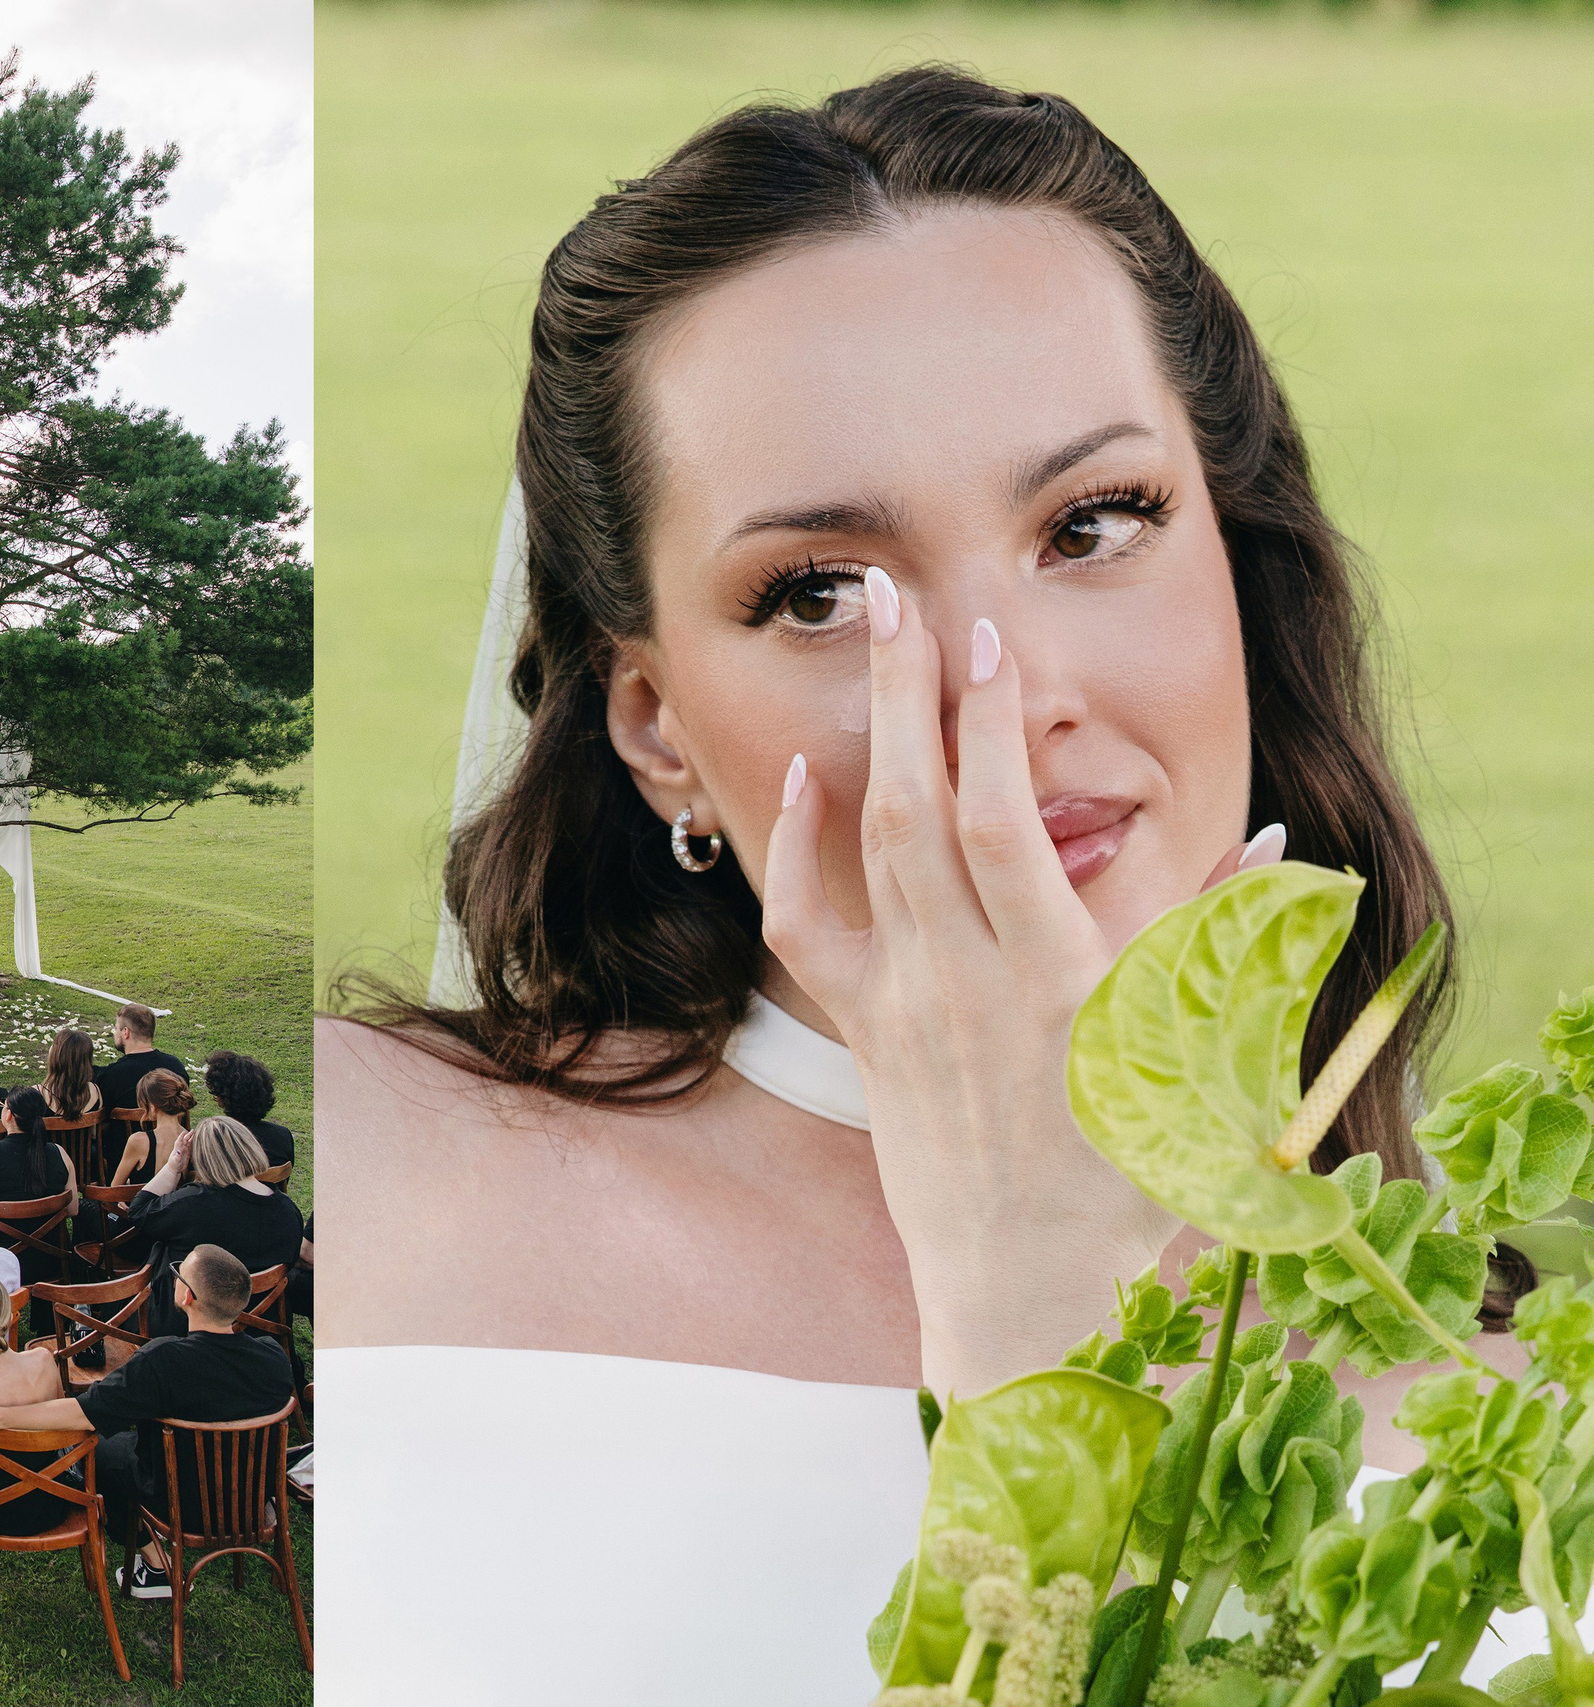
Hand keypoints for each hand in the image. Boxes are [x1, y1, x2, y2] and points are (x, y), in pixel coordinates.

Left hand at [168, 1130, 192, 1172]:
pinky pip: (191, 1147)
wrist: (174, 1169)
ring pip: (188, 1142)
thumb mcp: (175, 1161)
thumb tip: (179, 1151)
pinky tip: (197, 1141)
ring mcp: (184, 1151)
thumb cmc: (174, 1165)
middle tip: (193, 1130)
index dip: (181, 1136)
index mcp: (177, 1149)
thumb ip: (177, 1156)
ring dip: (191, 1138)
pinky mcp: (187, 1154)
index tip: (184, 1131)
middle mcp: (181, 1148)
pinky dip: (193, 1144)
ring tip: (196, 1134)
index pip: (179, 1141)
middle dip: (189, 1135)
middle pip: (185, 1140)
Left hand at [760, 579, 1271, 1394]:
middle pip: (917, 812)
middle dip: (905, 695)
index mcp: (1057, 985)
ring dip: (864, 738)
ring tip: (863, 642)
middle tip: (895, 594)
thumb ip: (1221, 946)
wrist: (1027, 1291)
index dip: (992, 730)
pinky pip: (808, 926)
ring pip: (866, 850)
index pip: (1006, 828)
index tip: (991, 640)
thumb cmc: (1133, 1182)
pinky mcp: (863, 1030)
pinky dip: (796, 846)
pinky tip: (804, 775)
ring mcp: (903, 1006)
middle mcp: (965, 984)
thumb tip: (1268, 842)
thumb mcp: (1202, 1066)